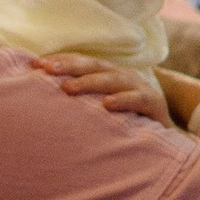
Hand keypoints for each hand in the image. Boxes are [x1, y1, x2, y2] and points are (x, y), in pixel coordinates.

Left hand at [30, 51, 170, 125]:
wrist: (165, 139)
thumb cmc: (125, 122)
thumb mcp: (100, 108)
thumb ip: (78, 102)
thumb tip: (40, 101)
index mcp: (108, 74)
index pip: (81, 62)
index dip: (60, 60)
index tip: (35, 65)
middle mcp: (122, 77)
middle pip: (93, 66)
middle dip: (69, 66)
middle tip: (46, 70)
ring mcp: (139, 88)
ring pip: (112, 79)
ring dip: (89, 82)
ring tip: (67, 88)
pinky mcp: (154, 104)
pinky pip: (138, 99)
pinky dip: (123, 100)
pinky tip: (107, 104)